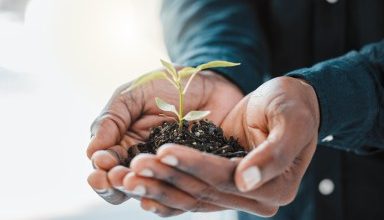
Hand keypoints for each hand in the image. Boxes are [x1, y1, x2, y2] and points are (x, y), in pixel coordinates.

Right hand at [86, 70, 243, 205]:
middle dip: (113, 183)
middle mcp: (142, 160)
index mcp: (124, 143)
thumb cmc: (168, 86)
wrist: (209, 84)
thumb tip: (91, 151)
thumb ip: (112, 119)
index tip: (102, 162)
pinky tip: (162, 185)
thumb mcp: (134, 95)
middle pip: (121, 184)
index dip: (100, 168)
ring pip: (147, 190)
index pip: (105, 165)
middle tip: (115, 176)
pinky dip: (167, 192)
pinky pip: (177, 188)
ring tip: (132, 180)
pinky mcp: (189, 173)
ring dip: (136, 189)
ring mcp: (166, 168)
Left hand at [123, 76, 319, 215]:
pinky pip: (192, 194)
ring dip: (160, 186)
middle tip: (134, 165)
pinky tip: (142, 190)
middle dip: (167, 177)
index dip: (193, 165)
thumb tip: (245, 180)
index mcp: (276, 186)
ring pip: (192, 196)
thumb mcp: (292, 122)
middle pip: (204, 192)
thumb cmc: (294, 106)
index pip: (225, 178)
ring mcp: (237, 194)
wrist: (289, 103)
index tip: (163, 150)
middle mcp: (255, 197)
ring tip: (129, 175)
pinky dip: (167, 192)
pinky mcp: (222, 184)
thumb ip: (274, 153)